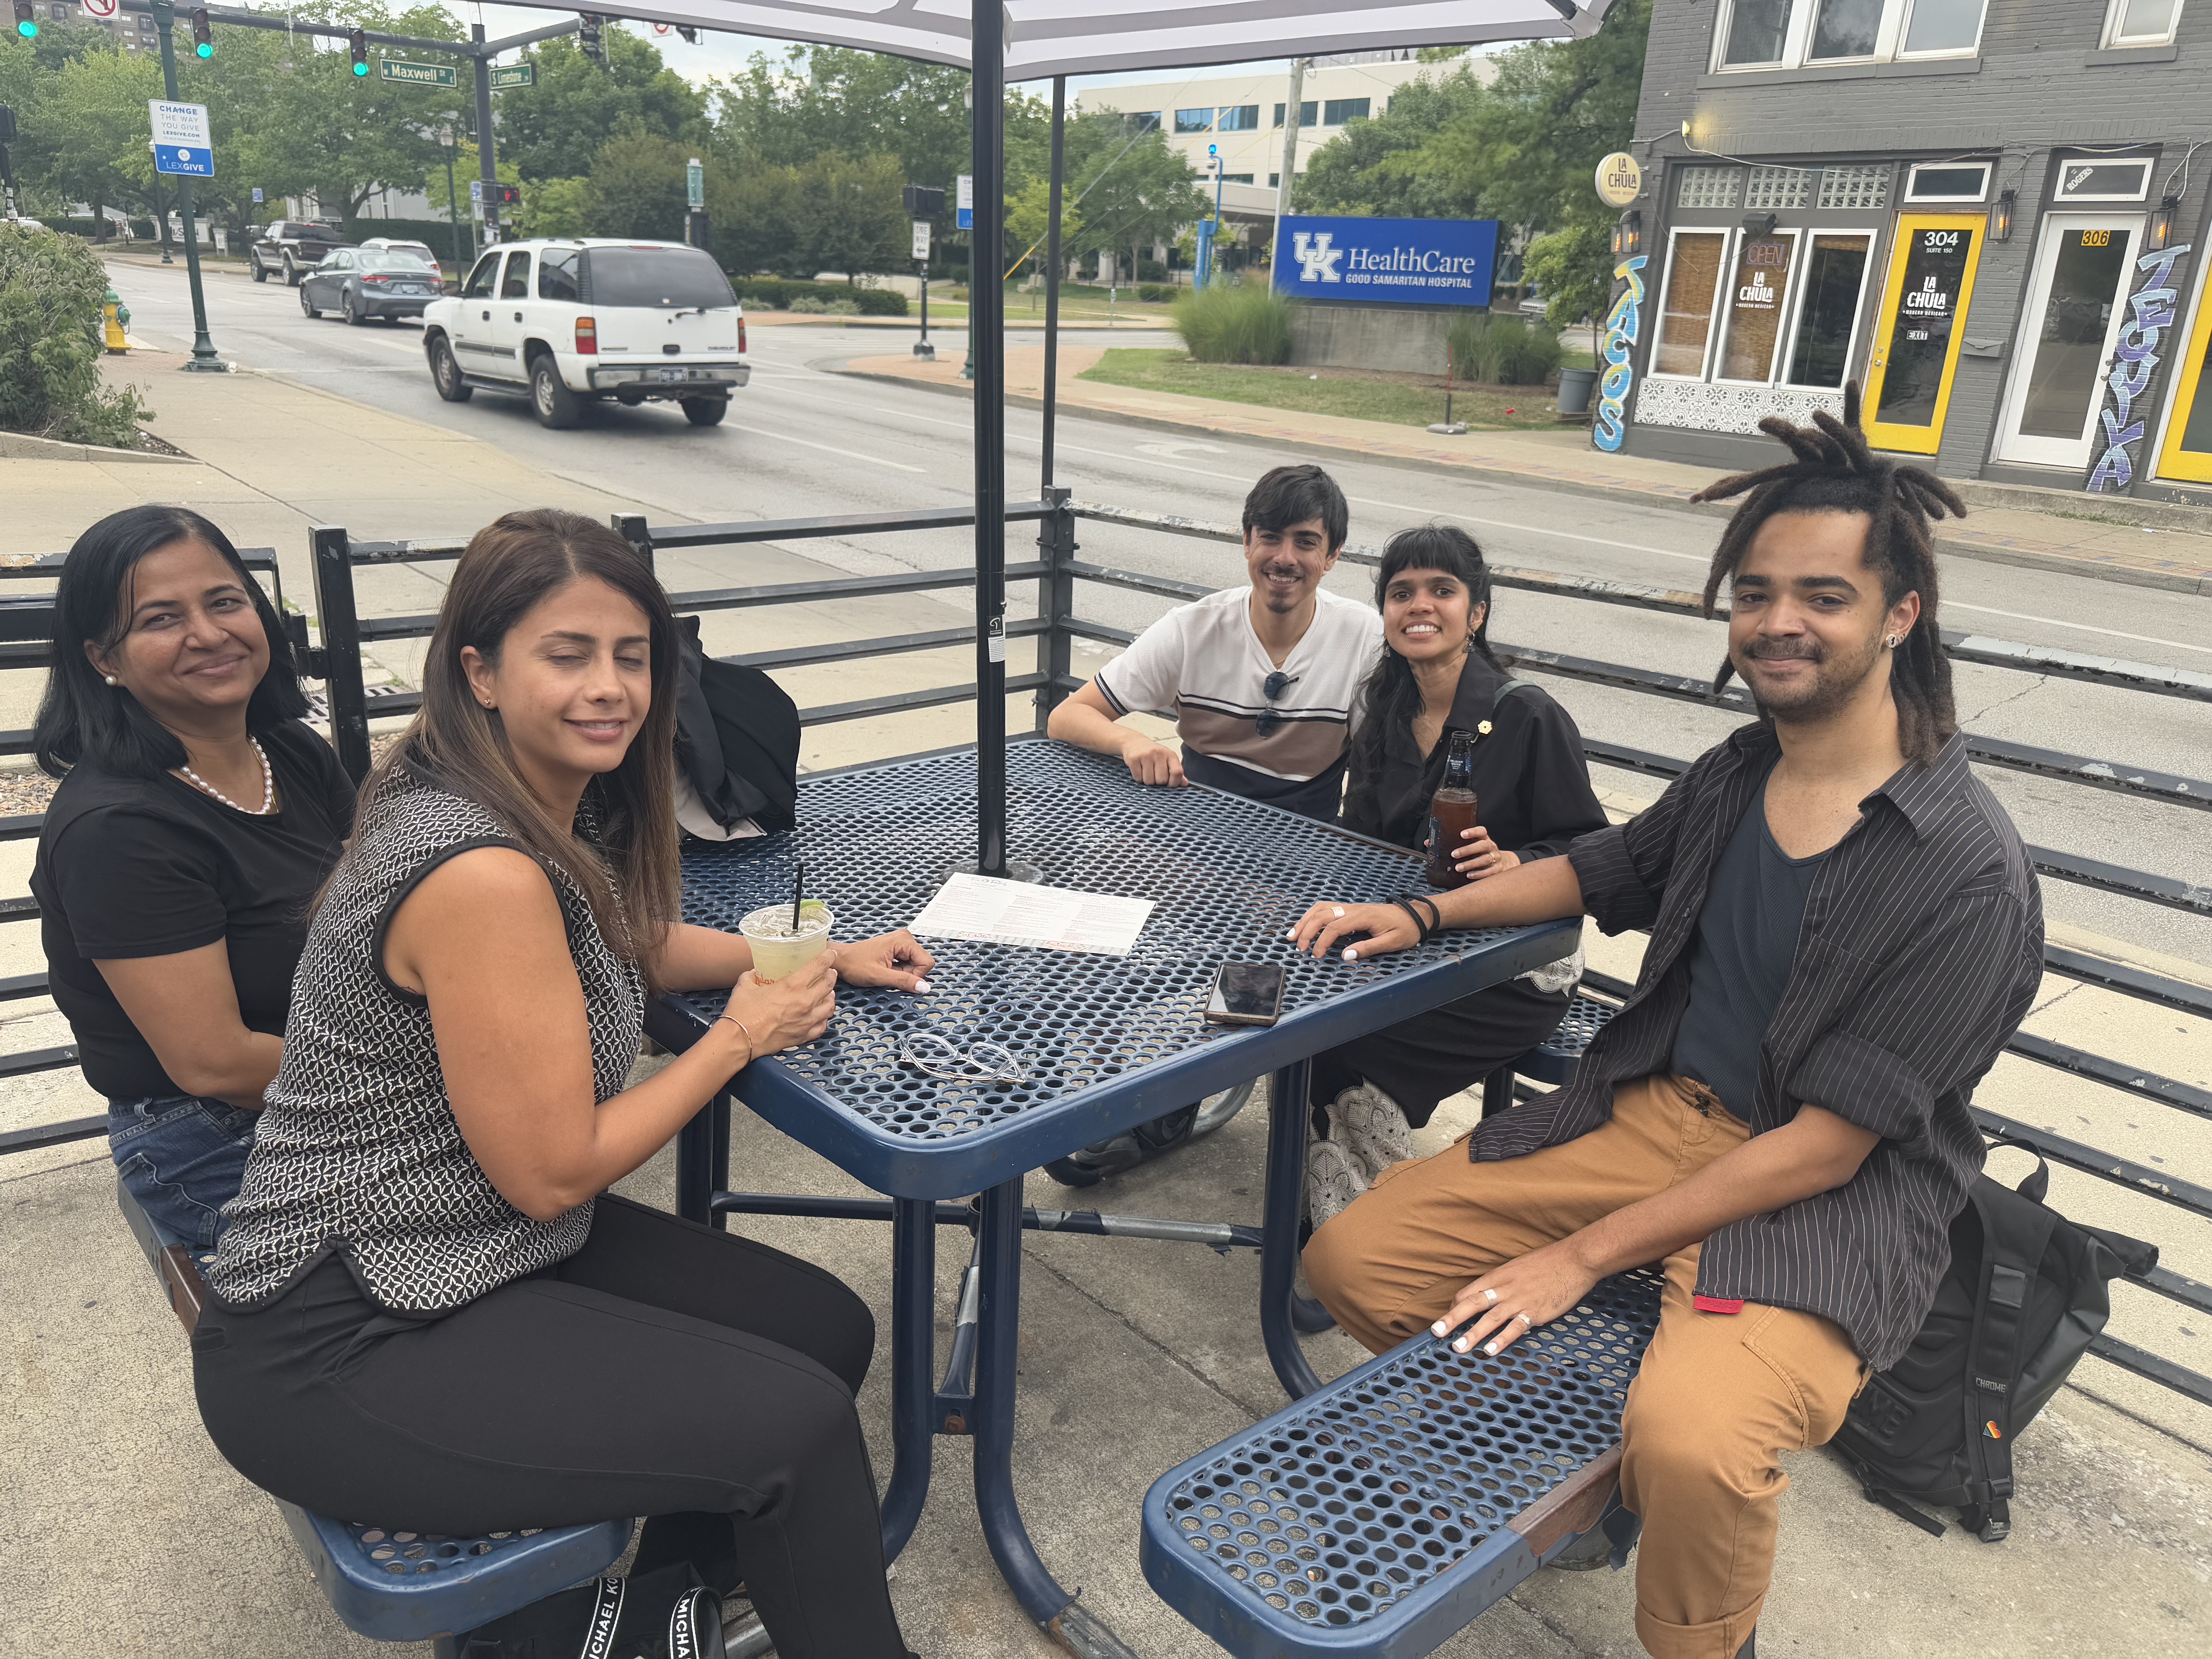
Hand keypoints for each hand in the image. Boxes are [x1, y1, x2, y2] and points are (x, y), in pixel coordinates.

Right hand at [722, 947, 838, 1057]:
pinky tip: (821, 1015)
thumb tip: (755, 972)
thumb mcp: (744, 985)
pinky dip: (824, 1018)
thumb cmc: (742, 1013)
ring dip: (830, 997)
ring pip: (830, 1006)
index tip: (831, 954)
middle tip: (829, 972)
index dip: (828, 957)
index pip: (819, 966)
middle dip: (831, 976)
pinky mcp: (804, 1036)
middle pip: (829, 985)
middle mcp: (805, 1002)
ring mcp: (807, 1021)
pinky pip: (822, 1025)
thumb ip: (752, 975)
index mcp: (792, 986)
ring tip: (828, 993)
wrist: (740, 1041)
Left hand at [836, 928, 936, 992]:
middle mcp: (905, 938)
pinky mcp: (898, 948)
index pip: (926, 962)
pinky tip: (887, 969)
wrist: (841, 960)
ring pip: (915, 965)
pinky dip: (899, 971)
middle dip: (909, 974)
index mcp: (903, 940)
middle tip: (890, 974)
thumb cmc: (854, 964)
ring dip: (903, 973)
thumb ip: (903, 981)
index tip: (899, 977)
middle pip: (921, 963)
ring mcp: (901, 943)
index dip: (916, 976)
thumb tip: (924, 987)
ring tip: (886, 972)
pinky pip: (908, 964)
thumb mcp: (879, 976)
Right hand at [1121, 734, 1185, 786]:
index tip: (1170, 785)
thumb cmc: (1152, 753)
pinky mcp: (1134, 759)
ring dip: (1147, 781)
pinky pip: (1138, 778)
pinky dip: (1138, 778)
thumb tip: (1184, 783)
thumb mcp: (1167, 759)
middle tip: (1154, 774)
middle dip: (1157, 782)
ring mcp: (1146, 756)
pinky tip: (1139, 770)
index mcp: (1170, 754)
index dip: (1174, 783)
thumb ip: (1176, 771)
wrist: (1134, 742)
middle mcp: (1159, 754)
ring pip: (1149, 781)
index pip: (1177, 772)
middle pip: (1161, 780)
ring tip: (1146, 771)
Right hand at [1287, 901, 1419, 961]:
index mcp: (1363, 916)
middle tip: (1298, 947)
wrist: (1415, 915)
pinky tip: (1305, 924)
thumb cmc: (1406, 929)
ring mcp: (1350, 907)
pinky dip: (1312, 916)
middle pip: (1322, 915)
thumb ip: (1368, 948)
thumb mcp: (1392, 942)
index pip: (1334, 927)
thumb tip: (1346, 956)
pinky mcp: (1350, 909)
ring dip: (1305, 921)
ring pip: (1321, 908)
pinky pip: (1326, 908)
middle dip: (1306, 930)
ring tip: (1292, 935)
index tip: (1316, 955)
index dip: (1322, 942)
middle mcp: (1353, 909)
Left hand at [1429, 1238, 1600, 1357]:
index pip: (1468, 1292)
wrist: (1574, 1259)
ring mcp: (1519, 1300)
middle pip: (1472, 1303)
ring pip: (1490, 1318)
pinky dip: (1502, 1340)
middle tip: (1435, 1333)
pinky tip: (1491, 1351)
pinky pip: (1515, 1328)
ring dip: (1473, 1334)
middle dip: (1452, 1319)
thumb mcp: (1517, 1268)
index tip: (1446, 1322)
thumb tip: (1489, 1296)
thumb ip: (1502, 1283)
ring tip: (1458, 1349)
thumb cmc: (1547, 1263)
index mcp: (1498, 1276)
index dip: (1454, 1308)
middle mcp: (1504, 1287)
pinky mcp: (1536, 1312)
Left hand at [1453, 827, 1521, 881]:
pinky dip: (1479, 874)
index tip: (1462, 834)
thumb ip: (1462, 844)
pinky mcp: (1498, 869)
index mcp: (1485, 839)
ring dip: (1470, 864)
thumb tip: (1436, 844)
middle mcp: (1491, 847)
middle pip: (1483, 845)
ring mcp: (1496, 858)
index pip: (1481, 832)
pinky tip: (1469, 875)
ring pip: (1485, 859)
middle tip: (1454, 854)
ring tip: (1458, 868)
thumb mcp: (1476, 846)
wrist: (1505, 862)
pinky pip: (1490, 872)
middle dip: (1468, 850)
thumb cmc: (1484, 853)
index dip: (1473, 832)